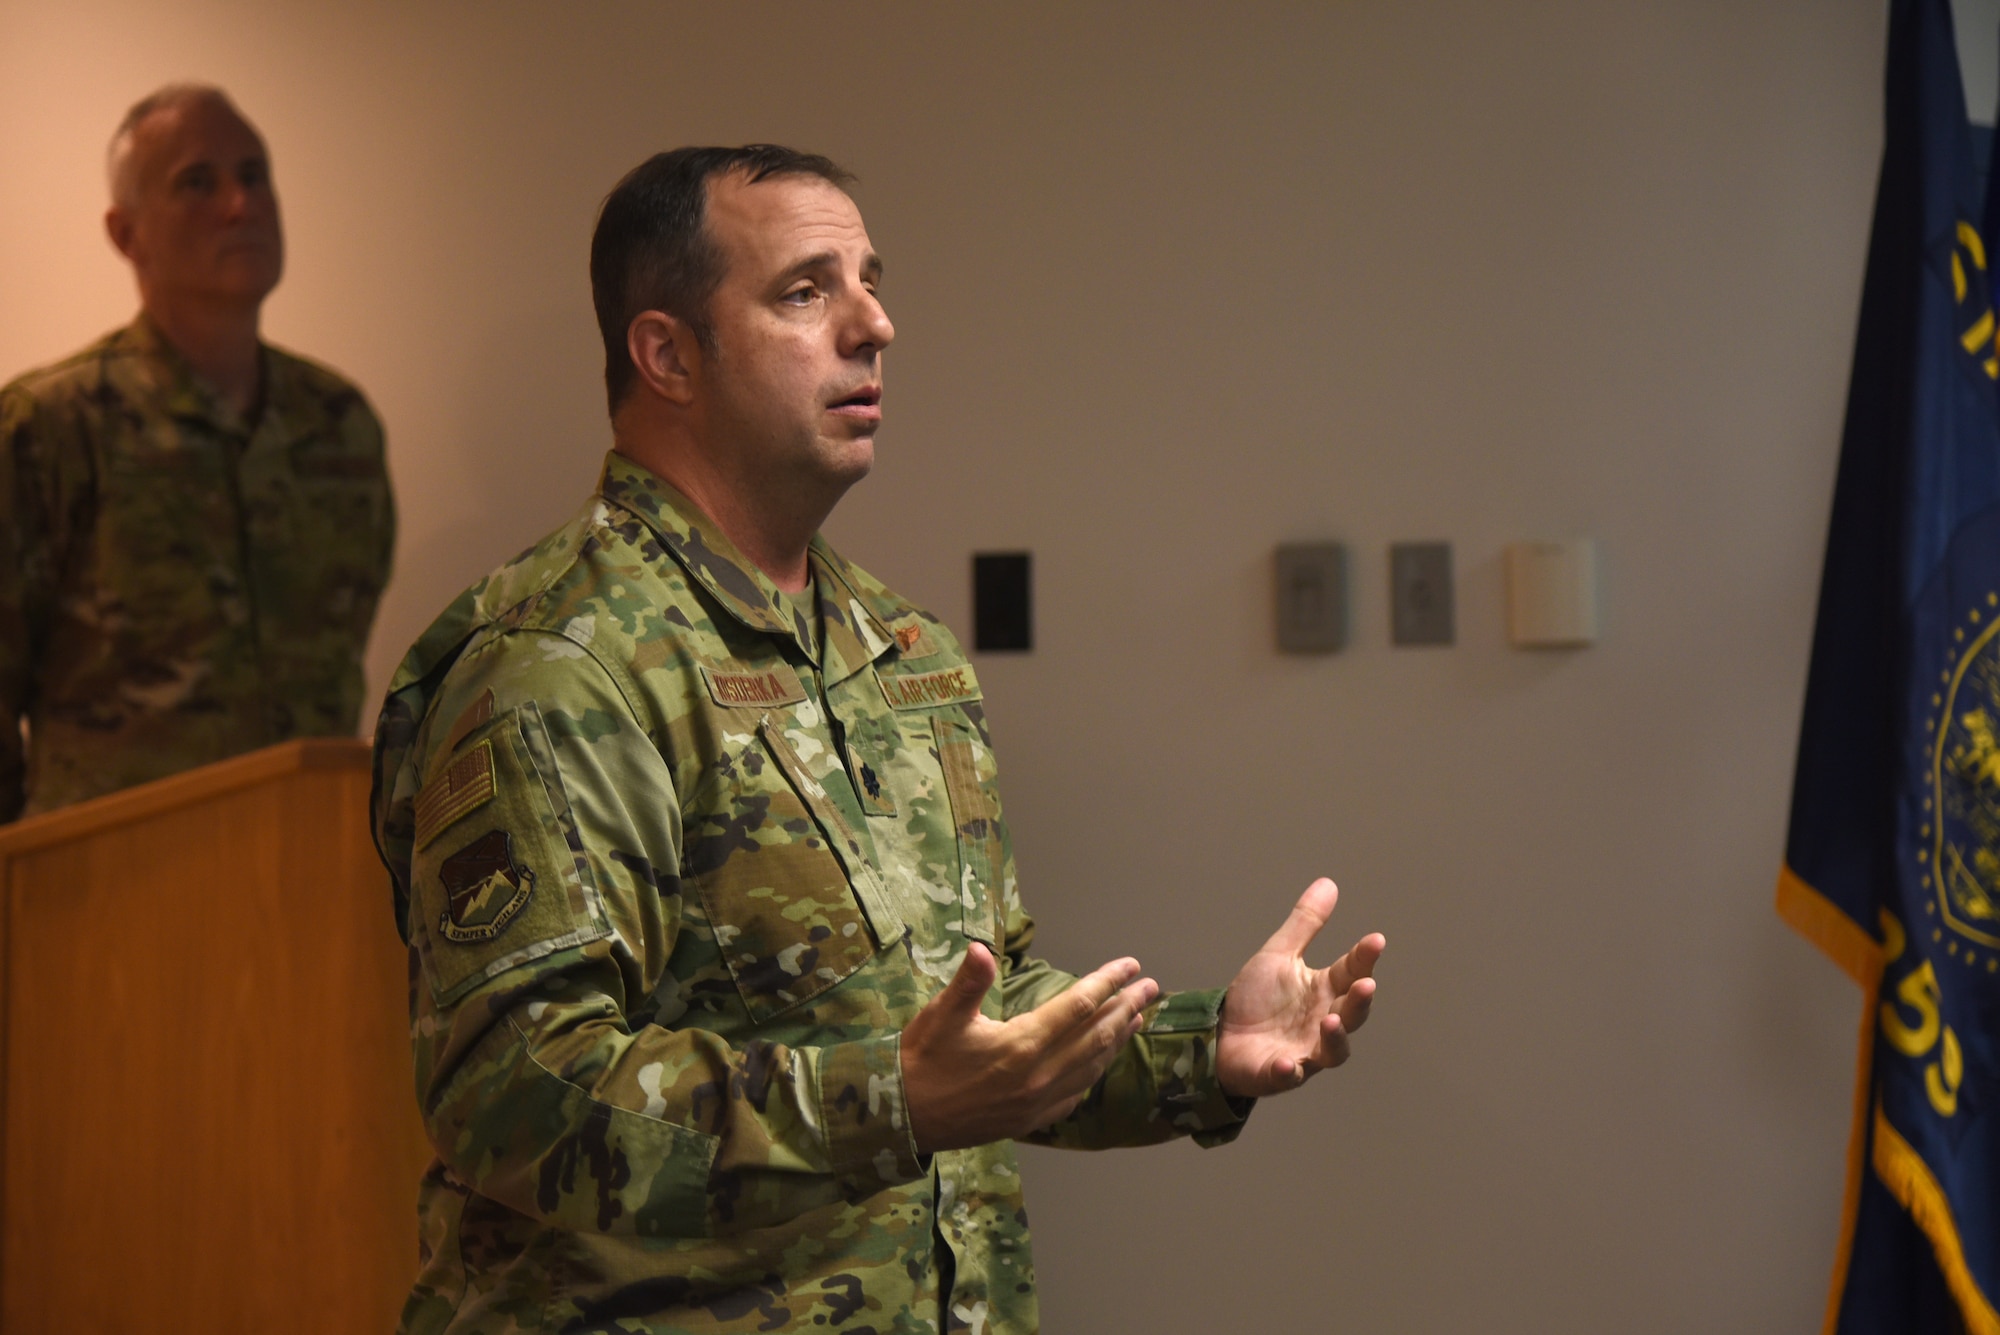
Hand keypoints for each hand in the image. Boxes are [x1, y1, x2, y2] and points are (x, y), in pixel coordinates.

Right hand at [901, 943, 1159, 1152]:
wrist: (904, 1117)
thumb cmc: (922, 1060)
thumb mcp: (941, 1015)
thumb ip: (969, 982)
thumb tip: (980, 948)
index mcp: (1021, 1044)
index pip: (1079, 1006)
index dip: (1108, 982)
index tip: (1131, 965)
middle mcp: (1038, 1075)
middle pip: (1096, 1036)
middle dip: (1126, 1008)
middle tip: (1152, 988)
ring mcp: (1037, 1101)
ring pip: (1091, 1066)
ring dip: (1117, 1040)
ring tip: (1137, 1018)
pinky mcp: (1030, 1120)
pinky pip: (1076, 1093)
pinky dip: (1095, 1072)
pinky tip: (1102, 1061)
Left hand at [1216, 877, 1383, 1098]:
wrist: (1220, 1033)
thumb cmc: (1258, 998)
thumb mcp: (1280, 955)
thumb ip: (1306, 924)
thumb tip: (1328, 883)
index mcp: (1324, 992)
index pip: (1351, 973)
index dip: (1364, 958)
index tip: (1375, 940)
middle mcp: (1323, 1023)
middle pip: (1352, 1015)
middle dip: (1360, 1002)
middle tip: (1366, 984)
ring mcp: (1305, 1051)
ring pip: (1332, 1051)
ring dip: (1335, 1039)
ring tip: (1330, 1022)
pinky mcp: (1279, 1073)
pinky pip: (1289, 1076)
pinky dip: (1289, 1071)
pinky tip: (1286, 1063)